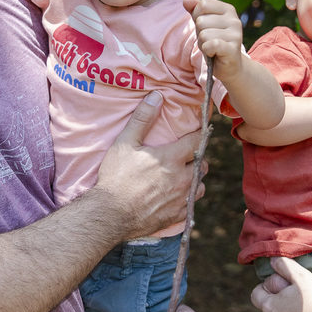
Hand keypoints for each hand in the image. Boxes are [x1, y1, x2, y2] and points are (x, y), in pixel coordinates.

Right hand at [94, 92, 204, 240]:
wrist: (110, 214)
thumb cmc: (116, 177)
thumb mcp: (125, 143)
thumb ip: (143, 118)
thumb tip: (157, 96)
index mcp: (172, 158)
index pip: (196, 140)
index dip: (198, 134)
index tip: (196, 131)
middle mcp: (182, 178)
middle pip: (201, 163)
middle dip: (196, 157)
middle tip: (185, 155)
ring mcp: (181, 198)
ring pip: (199, 185)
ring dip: (194, 178)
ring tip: (182, 175)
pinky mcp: (176, 215)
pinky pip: (191, 204)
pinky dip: (188, 198)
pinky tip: (178, 196)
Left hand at [184, 0, 244, 77]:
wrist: (229, 66)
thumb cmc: (214, 42)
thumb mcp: (203, 24)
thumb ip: (195, 10)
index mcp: (228, 10)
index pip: (203, 4)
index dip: (197, 17)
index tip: (206, 27)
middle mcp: (235, 20)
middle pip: (201, 20)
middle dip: (200, 33)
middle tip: (210, 41)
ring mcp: (236, 35)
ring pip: (203, 34)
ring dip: (203, 44)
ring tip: (212, 48)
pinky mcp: (233, 49)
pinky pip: (210, 45)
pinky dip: (207, 51)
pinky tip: (214, 54)